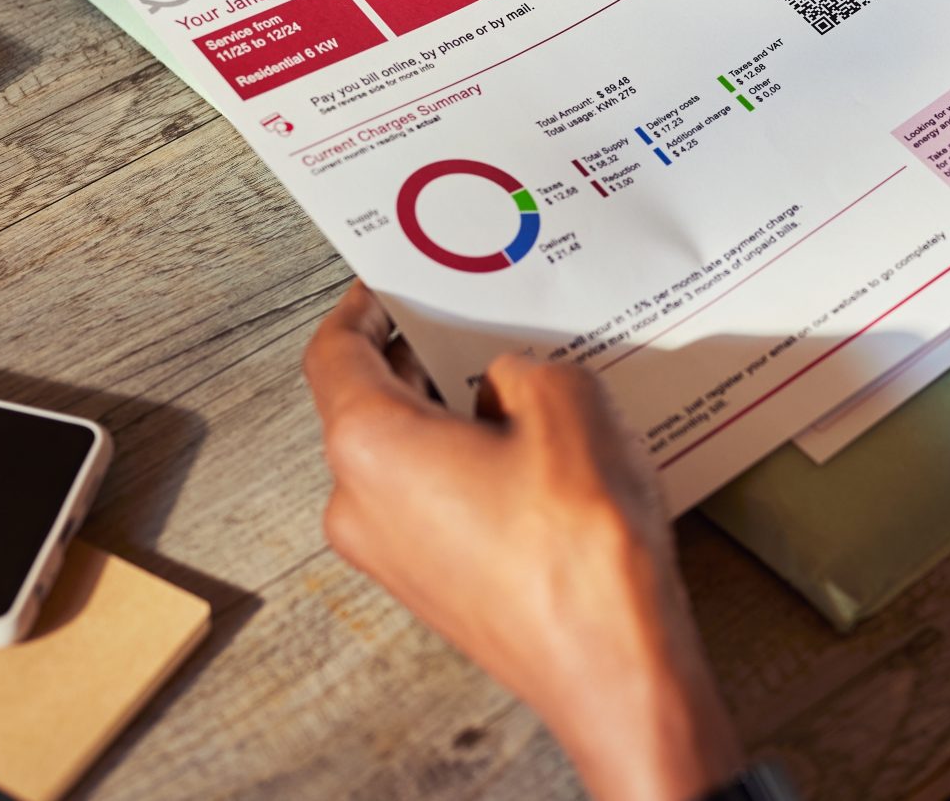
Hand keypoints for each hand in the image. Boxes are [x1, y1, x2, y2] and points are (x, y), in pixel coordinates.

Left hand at [303, 283, 742, 800]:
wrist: (616, 665)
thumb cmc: (580, 544)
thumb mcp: (567, 402)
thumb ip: (522, 368)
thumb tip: (504, 384)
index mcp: (369, 447)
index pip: (334, 354)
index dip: (361, 307)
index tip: (384, 284)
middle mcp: (359, 505)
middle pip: (369, 405)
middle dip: (419, 359)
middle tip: (469, 318)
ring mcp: (391, 556)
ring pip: (405, 457)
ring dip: (450, 415)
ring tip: (519, 382)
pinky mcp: (432, 587)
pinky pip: (433, 502)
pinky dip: (466, 465)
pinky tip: (530, 449)